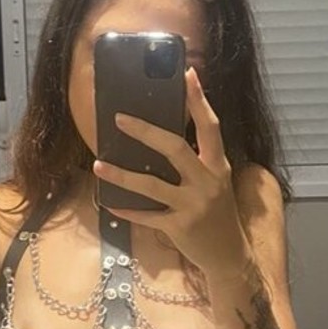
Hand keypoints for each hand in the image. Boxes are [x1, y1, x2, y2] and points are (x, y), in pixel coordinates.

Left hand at [91, 67, 247, 277]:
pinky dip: (126, 209)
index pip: (210, 126)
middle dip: (145, 131)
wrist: (229, 255)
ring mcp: (193, 206)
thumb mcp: (215, 182)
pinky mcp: (179, 227)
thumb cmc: (218, 213)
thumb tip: (163, 138)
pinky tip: (108, 201)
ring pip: (151, 185)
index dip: (199, 99)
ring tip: (97, 165)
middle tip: (119, 118)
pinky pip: (146, 216)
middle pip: (175, 148)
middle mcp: (208, 182)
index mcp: (217, 165)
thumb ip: (198, 161)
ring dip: (121, 175)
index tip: (188, 73)